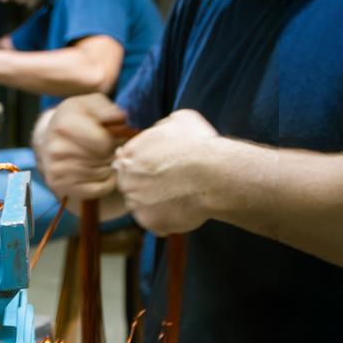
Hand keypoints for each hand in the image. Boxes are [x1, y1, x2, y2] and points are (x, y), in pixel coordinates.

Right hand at [34, 93, 126, 200]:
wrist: (48, 140)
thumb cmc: (76, 120)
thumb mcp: (90, 105)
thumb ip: (107, 108)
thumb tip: (120, 119)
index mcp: (64, 125)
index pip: (104, 143)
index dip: (112, 139)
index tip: (107, 136)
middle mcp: (56, 149)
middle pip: (104, 158)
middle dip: (110, 153)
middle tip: (103, 148)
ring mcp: (57, 170)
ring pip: (103, 174)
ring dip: (107, 166)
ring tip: (99, 157)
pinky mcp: (61, 187)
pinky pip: (99, 189)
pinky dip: (105, 181)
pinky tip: (97, 171)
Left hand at [114, 109, 220, 234]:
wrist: (214, 175)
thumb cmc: (200, 145)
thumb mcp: (179, 119)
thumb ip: (161, 127)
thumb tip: (158, 131)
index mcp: (129, 154)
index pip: (128, 160)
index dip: (145, 163)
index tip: (160, 165)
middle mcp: (127, 181)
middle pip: (132, 184)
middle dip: (147, 183)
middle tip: (171, 181)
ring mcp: (137, 204)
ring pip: (142, 204)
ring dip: (155, 201)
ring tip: (179, 194)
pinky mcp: (151, 223)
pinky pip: (154, 222)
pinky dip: (166, 218)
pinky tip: (181, 207)